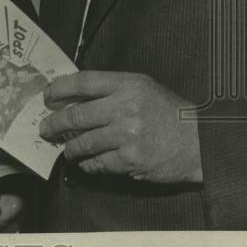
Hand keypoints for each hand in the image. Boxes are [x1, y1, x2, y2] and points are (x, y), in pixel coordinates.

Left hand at [39, 70, 202, 183]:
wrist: (201, 142)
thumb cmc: (170, 113)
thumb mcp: (143, 88)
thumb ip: (113, 89)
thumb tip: (75, 96)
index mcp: (127, 84)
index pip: (83, 81)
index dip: (59, 88)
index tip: (47, 96)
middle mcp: (125, 108)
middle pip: (77, 114)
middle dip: (54, 123)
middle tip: (45, 128)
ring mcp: (127, 135)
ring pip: (83, 142)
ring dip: (69, 148)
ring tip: (65, 149)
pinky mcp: (130, 160)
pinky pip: (98, 163)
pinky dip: (87, 165)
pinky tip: (85, 163)